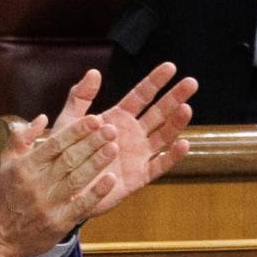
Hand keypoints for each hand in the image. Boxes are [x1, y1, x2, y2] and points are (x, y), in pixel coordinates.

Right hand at [0, 113, 117, 256]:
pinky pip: (82, 205)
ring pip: (77, 179)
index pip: (55, 144)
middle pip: (69, 159)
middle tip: (111, 129)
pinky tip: (111, 179)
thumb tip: (43, 118)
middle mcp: (36, 184)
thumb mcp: (4, 165)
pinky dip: (97, 192)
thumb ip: (21, 139)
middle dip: (92, 142)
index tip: (95, 119)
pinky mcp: (59, 223)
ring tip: (114, 148)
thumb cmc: (2, 198)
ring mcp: (48, 205)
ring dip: (97, 162)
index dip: (76, 130)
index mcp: (24, 167)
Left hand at [53, 62, 195, 218]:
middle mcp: (133, 134)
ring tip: (186, 108)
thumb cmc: (66, 154)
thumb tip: (94, 71)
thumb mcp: (69, 123)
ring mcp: (139, 155)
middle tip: (192, 82)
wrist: (64, 189)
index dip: (156, 81)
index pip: (142, 95)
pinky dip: (172, 156)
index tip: (171, 67)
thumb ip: (80, 97)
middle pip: (159, 112)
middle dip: (175, 97)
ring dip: (176, 123)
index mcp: (119, 117)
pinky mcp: (139, 177)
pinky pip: (159, 165)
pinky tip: (183, 144)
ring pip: (163, 136)